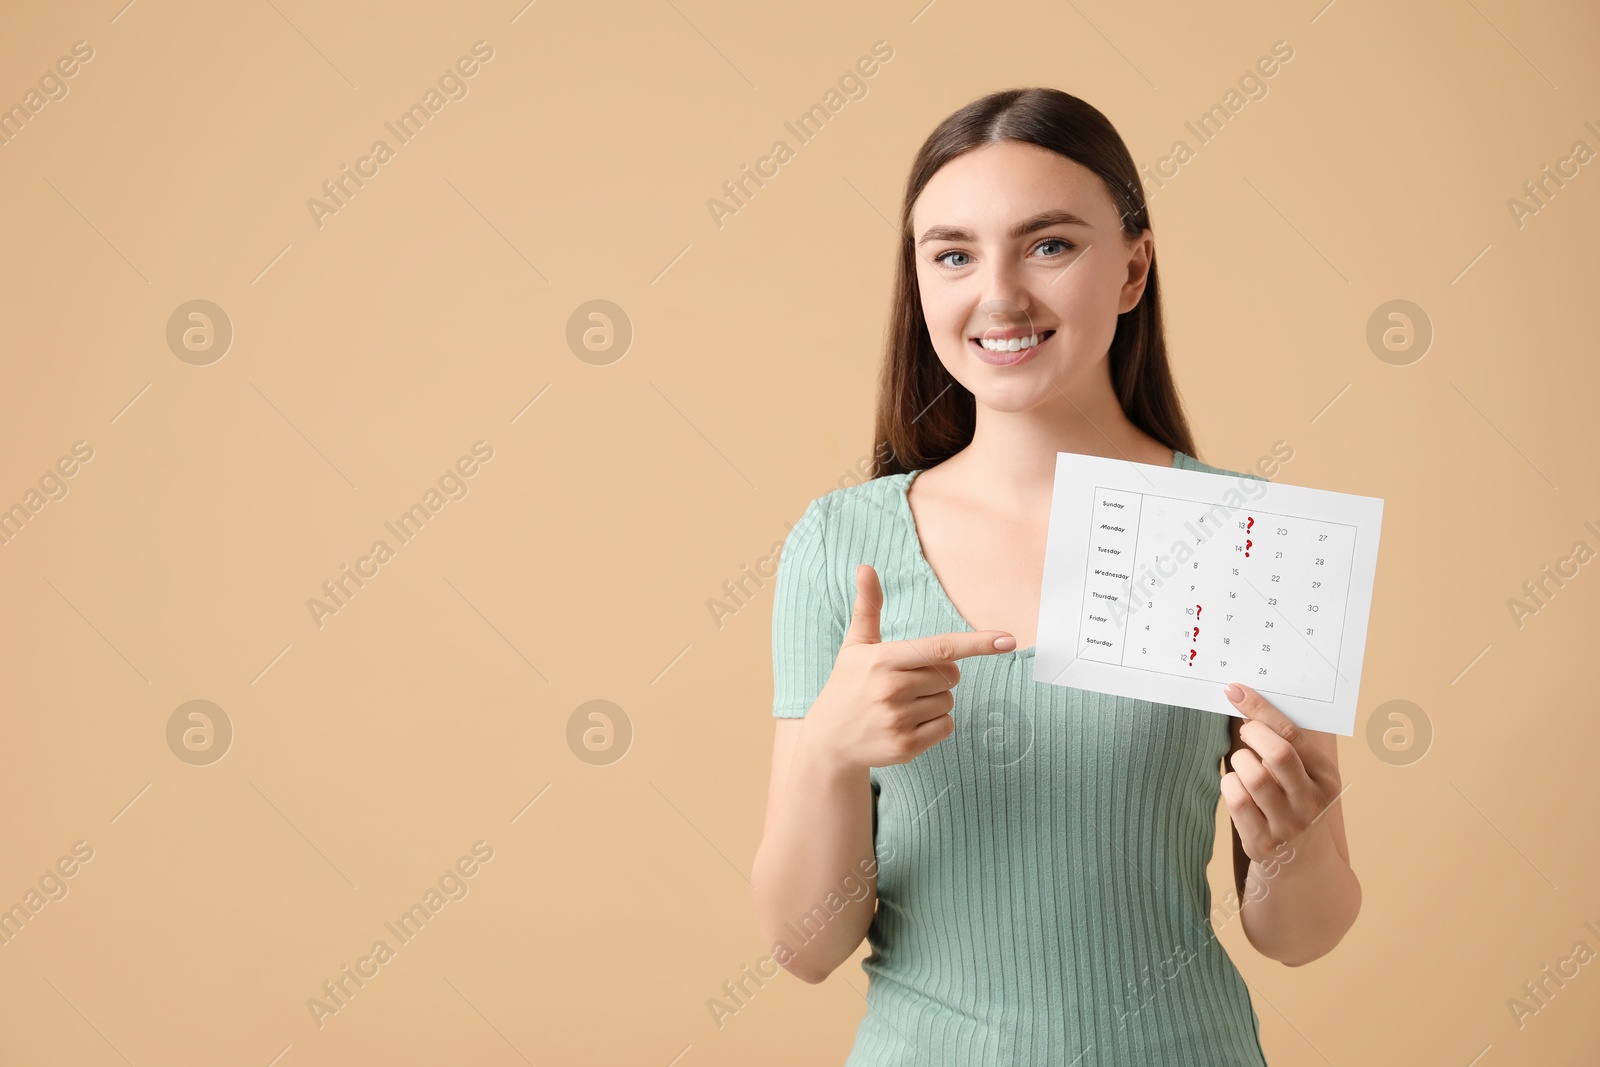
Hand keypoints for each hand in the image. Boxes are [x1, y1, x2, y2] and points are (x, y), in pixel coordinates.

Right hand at [805, 564, 1015, 771]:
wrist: (828, 740)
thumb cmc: (847, 685)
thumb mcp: (856, 646)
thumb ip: (868, 607)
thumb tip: (865, 567)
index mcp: (883, 659)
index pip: (939, 648)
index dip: (976, 643)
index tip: (1008, 640)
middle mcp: (891, 689)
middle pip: (951, 675)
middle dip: (938, 675)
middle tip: (907, 681)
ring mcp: (898, 720)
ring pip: (949, 701)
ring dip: (935, 700)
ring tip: (902, 704)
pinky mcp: (905, 747)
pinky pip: (946, 726)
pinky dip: (935, 724)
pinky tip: (908, 724)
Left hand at [1220, 682, 1343, 863]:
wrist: (1302, 863)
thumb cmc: (1295, 803)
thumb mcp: (1306, 777)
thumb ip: (1287, 746)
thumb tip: (1249, 706)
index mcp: (1326, 778)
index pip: (1293, 734)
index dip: (1261, 709)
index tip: (1236, 691)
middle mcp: (1312, 802)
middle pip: (1278, 754)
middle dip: (1252, 733)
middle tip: (1244, 730)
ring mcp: (1288, 825)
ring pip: (1253, 776)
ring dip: (1239, 761)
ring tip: (1243, 764)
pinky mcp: (1262, 842)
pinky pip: (1236, 799)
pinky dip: (1230, 784)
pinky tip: (1237, 787)